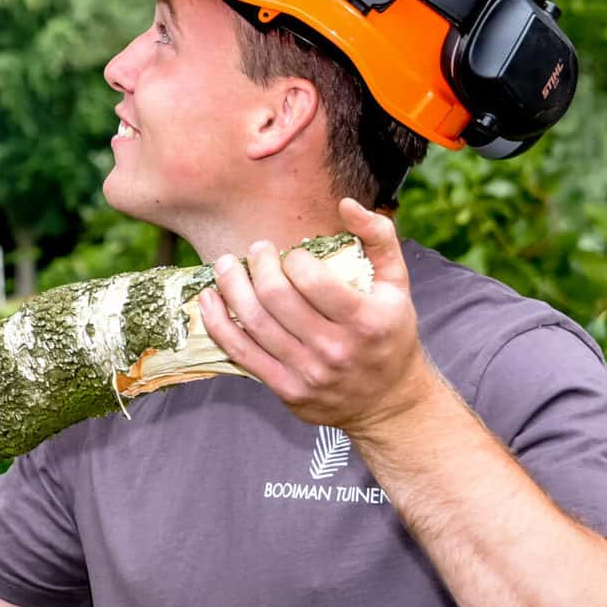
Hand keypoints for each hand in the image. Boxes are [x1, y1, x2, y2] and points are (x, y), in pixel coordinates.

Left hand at [196, 197, 437, 432]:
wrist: (388, 401)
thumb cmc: (390, 334)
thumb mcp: (397, 285)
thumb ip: (379, 237)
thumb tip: (346, 204)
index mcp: (366, 320)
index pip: (312, 279)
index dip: (294, 260)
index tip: (293, 256)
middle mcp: (336, 349)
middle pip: (276, 298)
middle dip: (258, 265)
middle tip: (257, 250)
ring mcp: (308, 372)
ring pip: (253, 322)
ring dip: (230, 287)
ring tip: (225, 266)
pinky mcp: (286, 389)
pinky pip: (240, 352)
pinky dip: (217, 322)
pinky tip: (208, 299)